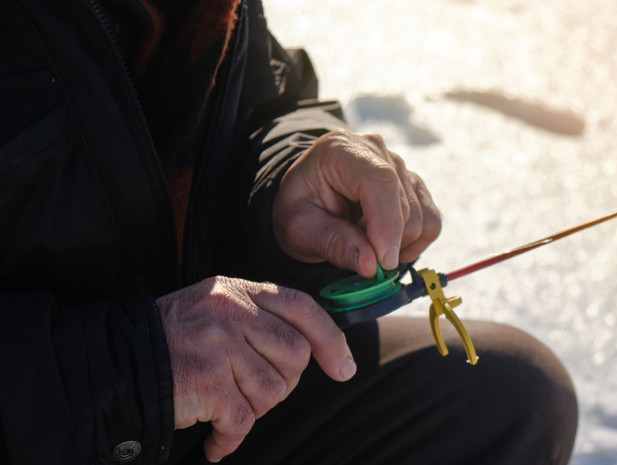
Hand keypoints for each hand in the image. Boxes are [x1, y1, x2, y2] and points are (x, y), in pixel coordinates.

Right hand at [157, 277, 354, 462]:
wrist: (116, 360)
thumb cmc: (174, 341)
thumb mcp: (217, 310)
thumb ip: (259, 320)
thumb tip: (313, 353)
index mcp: (239, 291)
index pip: (301, 308)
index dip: (330, 339)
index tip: (344, 368)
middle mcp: (231, 311)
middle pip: (295, 355)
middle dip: (284, 383)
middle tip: (255, 392)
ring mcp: (218, 344)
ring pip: (271, 390)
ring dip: (253, 410)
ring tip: (227, 409)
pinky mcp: (205, 380)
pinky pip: (242, 419)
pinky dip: (231, 438)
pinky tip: (217, 440)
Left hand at [272, 130, 440, 276]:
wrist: (309, 196)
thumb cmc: (301, 208)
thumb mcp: (300, 228)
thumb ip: (334, 244)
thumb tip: (372, 266)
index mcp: (343, 150)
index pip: (381, 181)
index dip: (388, 224)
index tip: (384, 263)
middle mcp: (378, 151)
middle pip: (404, 208)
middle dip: (383, 243)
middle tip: (353, 246)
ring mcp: (401, 167)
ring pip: (422, 220)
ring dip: (397, 245)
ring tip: (364, 239)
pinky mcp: (415, 186)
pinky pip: (431, 223)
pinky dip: (413, 244)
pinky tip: (386, 243)